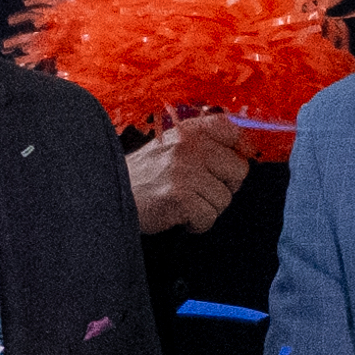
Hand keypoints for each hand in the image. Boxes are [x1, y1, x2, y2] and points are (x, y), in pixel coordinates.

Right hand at [126, 116, 247, 236]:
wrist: (107, 196)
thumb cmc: (143, 176)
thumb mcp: (170, 146)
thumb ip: (203, 144)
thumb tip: (246, 152)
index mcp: (188, 130)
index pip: (232, 130)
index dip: (241, 150)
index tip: (235, 164)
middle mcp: (189, 146)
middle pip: (239, 170)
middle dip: (225, 187)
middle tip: (202, 192)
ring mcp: (185, 171)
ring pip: (224, 199)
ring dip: (207, 208)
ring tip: (184, 204)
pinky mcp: (180, 196)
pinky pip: (209, 217)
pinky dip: (197, 224)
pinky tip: (180, 216)